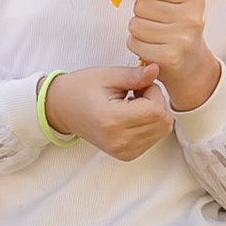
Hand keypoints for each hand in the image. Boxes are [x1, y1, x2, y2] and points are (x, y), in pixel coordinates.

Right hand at [43, 63, 176, 159]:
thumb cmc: (81, 89)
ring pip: (162, 130)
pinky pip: (154, 138)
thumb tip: (157, 70)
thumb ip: (135, 75)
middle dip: (157, 102)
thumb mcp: (107, 76)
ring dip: (155, 113)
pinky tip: (133, 114)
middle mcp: (119, 141)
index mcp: (112, 121)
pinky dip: (151, 124)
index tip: (139, 83)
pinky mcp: (126, 155)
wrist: (62, 109)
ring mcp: (123, 151)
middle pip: (163, 122)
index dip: (154, 91)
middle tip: (137, 91)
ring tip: (134, 103)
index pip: (156, 109)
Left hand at [123, 0, 220, 111]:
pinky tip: (151, 47)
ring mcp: (182, 39)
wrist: (192, 65)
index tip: (157, 0)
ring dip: (138, 30)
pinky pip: (134, 43)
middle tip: (157, 22)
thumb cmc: (178, 27)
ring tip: (154, 35)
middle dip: (142, 13)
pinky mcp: (169, 58)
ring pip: (135, 24)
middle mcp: (192, 18)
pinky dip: (137, 45)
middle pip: (141, 5)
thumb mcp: (169, 1)